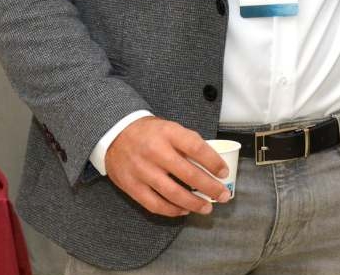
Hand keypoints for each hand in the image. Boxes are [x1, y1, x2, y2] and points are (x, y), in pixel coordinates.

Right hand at [104, 116, 229, 216]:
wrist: (115, 134)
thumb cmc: (150, 133)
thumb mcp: (170, 128)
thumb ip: (188, 143)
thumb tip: (212, 164)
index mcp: (169, 133)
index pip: (197, 148)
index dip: (214, 162)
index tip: (224, 173)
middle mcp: (155, 152)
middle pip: (188, 174)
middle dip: (210, 188)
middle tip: (224, 195)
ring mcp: (142, 171)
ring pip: (173, 193)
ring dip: (193, 204)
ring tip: (207, 208)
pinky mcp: (131, 186)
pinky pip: (154, 204)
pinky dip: (172, 210)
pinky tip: (184, 211)